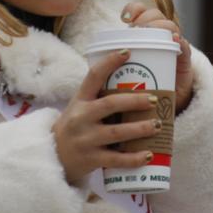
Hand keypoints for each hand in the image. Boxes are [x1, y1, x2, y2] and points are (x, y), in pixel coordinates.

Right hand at [53, 49, 161, 186]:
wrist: (54, 157)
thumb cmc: (75, 127)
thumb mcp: (80, 107)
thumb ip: (99, 96)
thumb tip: (133, 78)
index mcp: (80, 100)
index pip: (93, 76)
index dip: (109, 63)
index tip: (127, 52)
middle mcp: (81, 118)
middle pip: (110, 104)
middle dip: (134, 101)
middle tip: (154, 100)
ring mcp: (85, 139)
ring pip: (116, 133)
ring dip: (140, 128)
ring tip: (158, 125)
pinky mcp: (91, 159)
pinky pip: (116, 159)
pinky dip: (133, 158)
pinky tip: (149, 154)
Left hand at [121, 2, 192, 113]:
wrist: (159, 107)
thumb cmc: (137, 87)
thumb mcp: (122, 71)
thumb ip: (113, 61)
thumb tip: (94, 52)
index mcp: (143, 35)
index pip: (141, 12)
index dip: (133, 8)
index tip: (124, 18)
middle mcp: (159, 37)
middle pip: (156, 15)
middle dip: (146, 17)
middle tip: (137, 28)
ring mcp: (173, 47)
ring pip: (170, 27)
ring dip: (162, 26)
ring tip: (153, 34)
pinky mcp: (184, 61)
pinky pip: (185, 47)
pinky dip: (180, 42)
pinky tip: (176, 41)